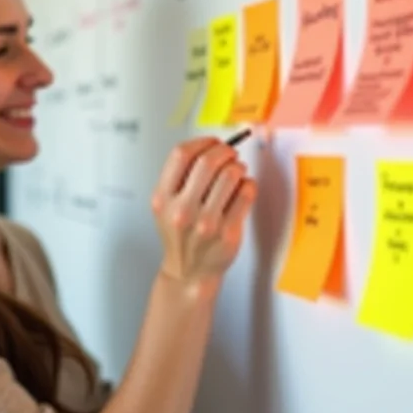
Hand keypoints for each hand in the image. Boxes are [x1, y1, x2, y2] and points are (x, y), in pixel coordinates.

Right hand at [151, 137, 255, 288]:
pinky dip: (249, 184)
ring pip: (230, 175)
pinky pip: (246, 193)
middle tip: (230, 153)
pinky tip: (243, 188)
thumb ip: (180, 176)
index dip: (202, 142)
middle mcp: (182, 210)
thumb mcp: (166, 205)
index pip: (181, 155)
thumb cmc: (181, 235)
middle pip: (207, 162)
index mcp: (163, 198)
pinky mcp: (228, 232)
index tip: (212, 142)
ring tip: (237, 171)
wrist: (189, 271)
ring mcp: (206, 223)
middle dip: (224, 151)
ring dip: (238, 167)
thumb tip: (210, 146)